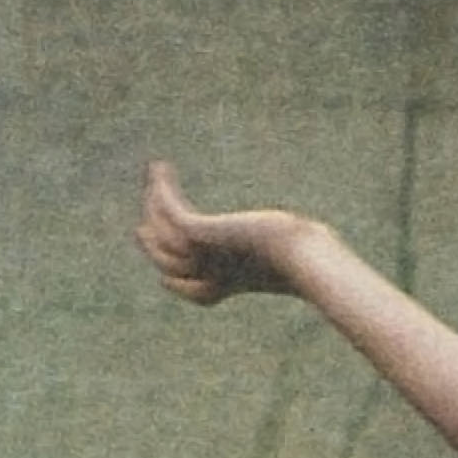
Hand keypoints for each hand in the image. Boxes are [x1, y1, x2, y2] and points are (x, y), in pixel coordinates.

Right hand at [133, 160, 319, 305]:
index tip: (168, 270)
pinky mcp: (199, 231)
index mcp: (227, 286)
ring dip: (152, 204)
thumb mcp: (292, 253)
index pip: (188, 289)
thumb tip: (316, 235)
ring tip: (155, 179)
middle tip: (142, 226)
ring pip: (158, 236)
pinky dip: (159, 187)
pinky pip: (167, 210)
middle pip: (165, 263)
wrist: (300, 254)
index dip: (173, 278)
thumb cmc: (307, 257)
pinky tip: (159, 167)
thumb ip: (292, 249)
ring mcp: (200, 254)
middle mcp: (208, 273)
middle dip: (151, 245)